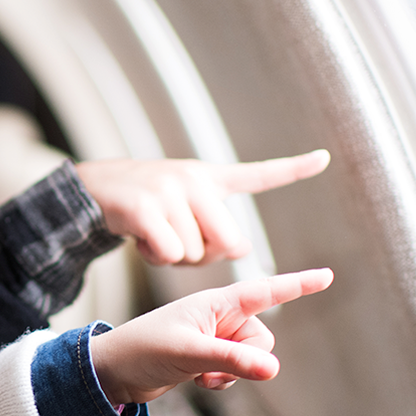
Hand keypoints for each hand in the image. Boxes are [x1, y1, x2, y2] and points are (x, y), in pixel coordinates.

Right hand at [75, 150, 330, 265]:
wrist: (91, 191)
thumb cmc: (142, 207)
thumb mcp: (179, 205)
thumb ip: (210, 226)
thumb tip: (237, 251)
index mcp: (208, 178)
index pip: (257, 174)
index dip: (292, 169)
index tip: (324, 157)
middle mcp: (194, 180)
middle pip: (231, 243)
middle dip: (210, 257)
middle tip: (183, 243)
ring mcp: (169, 192)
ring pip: (196, 254)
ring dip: (176, 258)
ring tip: (155, 236)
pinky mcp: (145, 208)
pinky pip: (170, 253)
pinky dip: (157, 258)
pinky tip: (142, 241)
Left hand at [88, 268, 332, 405]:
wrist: (113, 372)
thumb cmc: (142, 350)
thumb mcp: (188, 354)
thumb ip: (231, 360)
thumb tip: (273, 369)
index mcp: (214, 303)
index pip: (264, 291)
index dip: (297, 285)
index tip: (327, 276)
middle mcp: (217, 317)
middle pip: (261, 338)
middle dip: (247, 358)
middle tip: (211, 367)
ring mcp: (212, 338)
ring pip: (251, 358)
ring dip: (233, 373)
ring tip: (200, 375)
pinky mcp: (206, 358)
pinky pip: (236, 370)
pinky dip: (224, 380)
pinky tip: (198, 381)